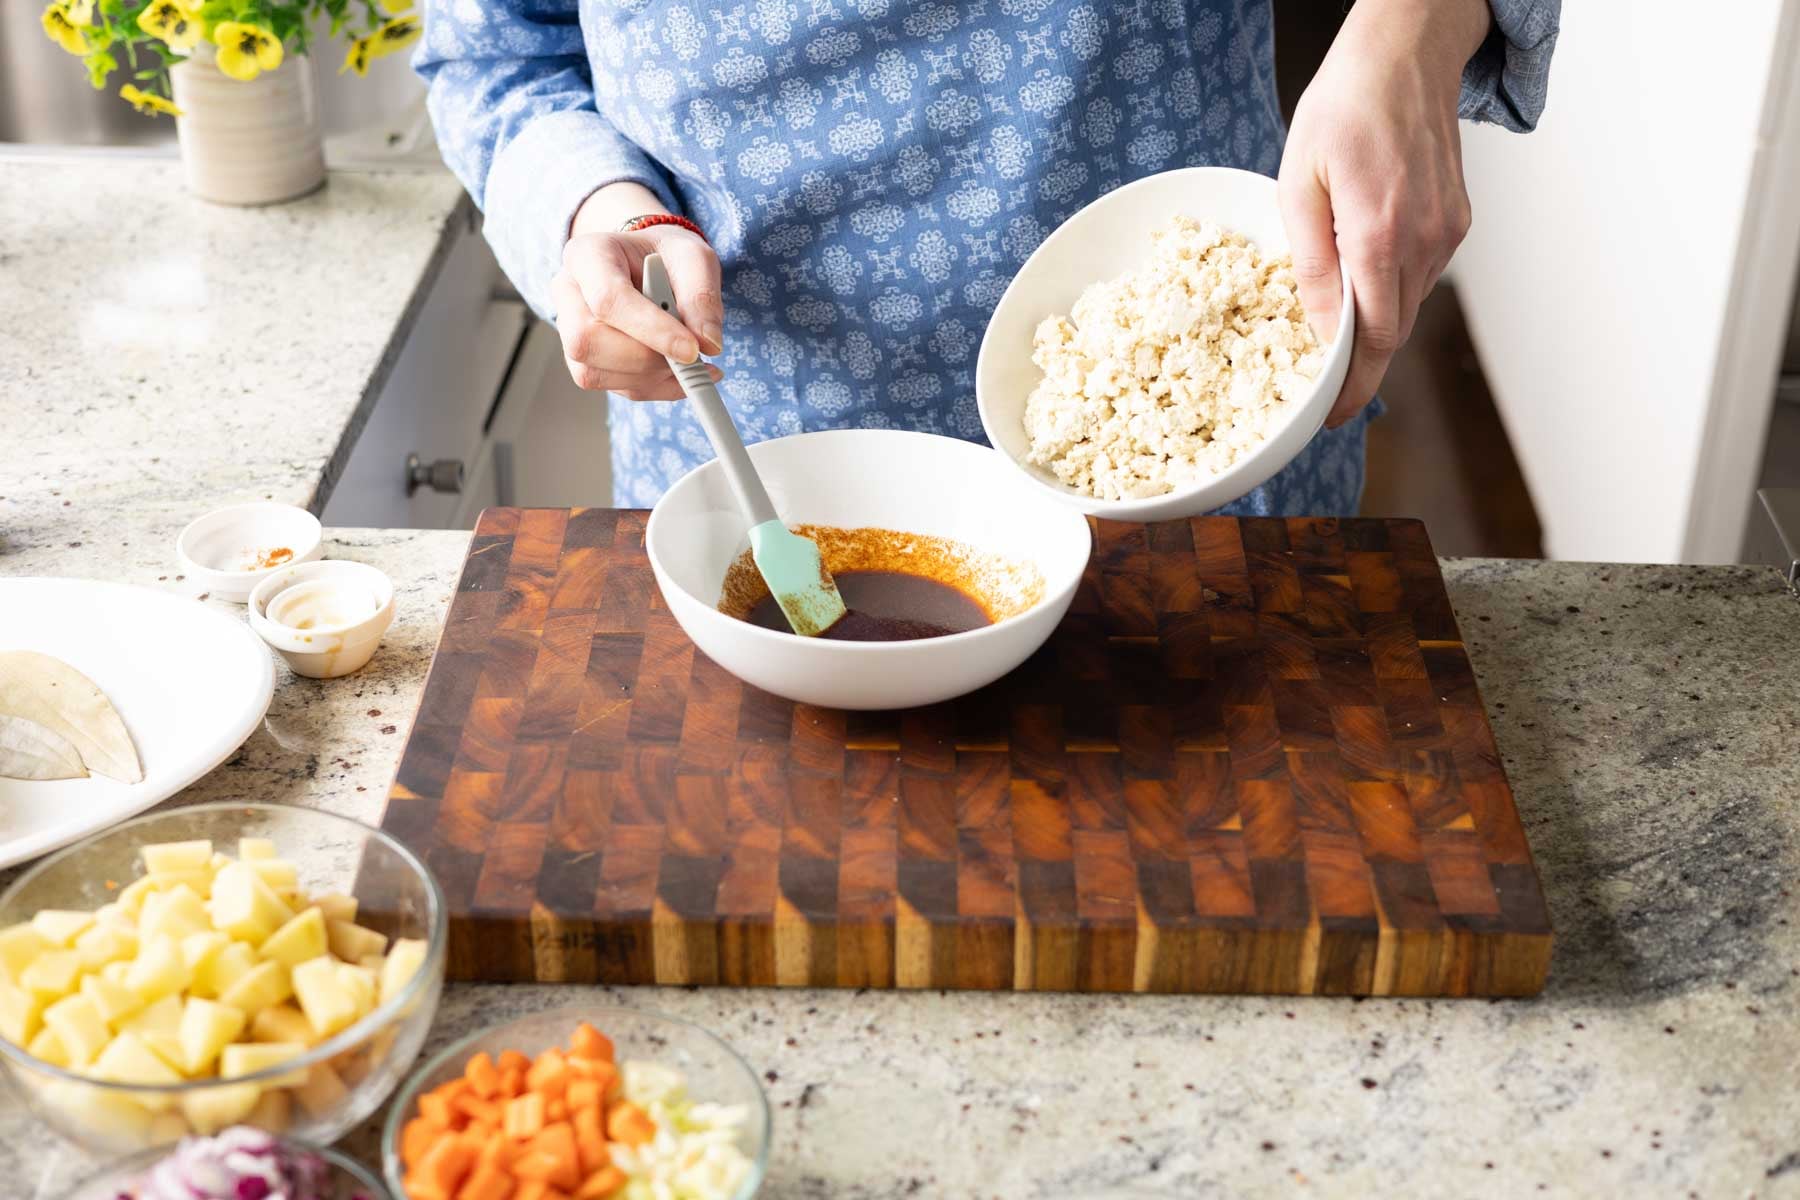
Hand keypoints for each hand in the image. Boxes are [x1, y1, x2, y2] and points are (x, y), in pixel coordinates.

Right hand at [551, 194, 723, 399]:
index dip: (649, 329)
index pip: (607, 299)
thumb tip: (707, 343)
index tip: (692, 349)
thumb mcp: (694, 259)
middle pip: (587, 341)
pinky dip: (655, 387)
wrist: (652, 266)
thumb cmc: (667, 256)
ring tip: (691, 363)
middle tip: (692, 357)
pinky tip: (680, 373)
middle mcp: (569, 294)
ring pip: (594, 372)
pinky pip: (614, 388)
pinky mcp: (586, 362)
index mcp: (587, 255)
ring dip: (651, 377)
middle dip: (646, 359)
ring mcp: (571, 331)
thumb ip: (702, 296)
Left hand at [1278, 0, 1490, 426]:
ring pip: (1409, 306)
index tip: (1331, 416)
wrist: (1406, 54)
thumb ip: (1311, 262)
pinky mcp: (1458, 222)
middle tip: (1324, 394)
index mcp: (1379, 234)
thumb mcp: (1299, 183)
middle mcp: (1424, 240)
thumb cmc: (1344, 107)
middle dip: (1361, 368)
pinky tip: (1364, 279)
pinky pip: (1420, 276)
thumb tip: (1321, 328)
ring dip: (1375, 326)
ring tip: (1336, 335)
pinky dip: (1392, 290)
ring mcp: (1447, 232)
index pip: (1374, 338)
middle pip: (1395, 332)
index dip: (1353, 385)